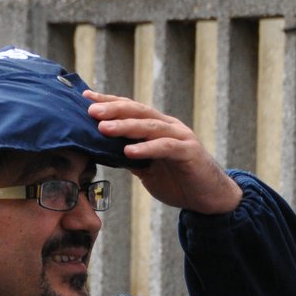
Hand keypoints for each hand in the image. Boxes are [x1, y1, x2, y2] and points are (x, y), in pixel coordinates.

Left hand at [84, 90, 242, 214]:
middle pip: (139, 111)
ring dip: (126, 126)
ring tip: (104, 128)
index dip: (110, 102)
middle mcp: (168, 126)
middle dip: (114, 109)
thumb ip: (130, 158)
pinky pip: (166, 147)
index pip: (131, 109)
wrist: (209, 197)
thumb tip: (102, 152)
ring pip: (150, 126)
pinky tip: (129, 152)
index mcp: (157, 127)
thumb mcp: (147, 169)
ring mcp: (180, 137)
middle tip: (91, 110)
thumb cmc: (178, 181)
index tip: (86, 97)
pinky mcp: (189, 152)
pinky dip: (147, 148)